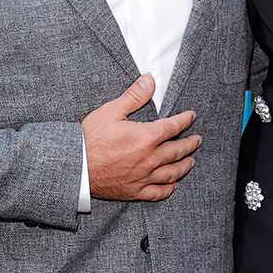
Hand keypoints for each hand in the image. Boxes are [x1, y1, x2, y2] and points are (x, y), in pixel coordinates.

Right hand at [81, 75, 199, 201]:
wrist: (75, 166)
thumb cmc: (90, 137)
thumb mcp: (111, 111)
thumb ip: (134, 96)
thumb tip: (150, 80)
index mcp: (146, 137)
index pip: (173, 127)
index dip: (185, 120)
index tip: (191, 116)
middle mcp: (150, 158)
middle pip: (177, 151)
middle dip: (190, 144)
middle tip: (197, 140)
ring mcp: (144, 176)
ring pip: (172, 173)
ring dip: (184, 166)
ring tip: (191, 162)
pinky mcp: (135, 191)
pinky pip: (158, 192)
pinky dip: (169, 188)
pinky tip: (173, 185)